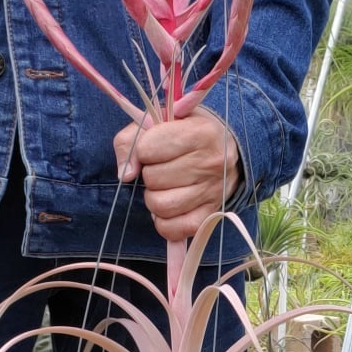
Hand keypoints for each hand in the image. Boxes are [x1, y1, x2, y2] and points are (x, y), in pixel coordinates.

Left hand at [114, 110, 241, 243]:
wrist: (225, 149)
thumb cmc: (187, 133)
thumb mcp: (159, 122)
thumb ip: (131, 140)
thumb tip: (126, 174)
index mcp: (201, 132)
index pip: (147, 148)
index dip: (143, 149)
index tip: (155, 146)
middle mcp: (212, 162)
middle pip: (153, 179)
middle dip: (149, 174)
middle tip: (162, 168)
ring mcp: (213, 191)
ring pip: (161, 205)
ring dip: (154, 198)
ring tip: (164, 187)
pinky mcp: (211, 214)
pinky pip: (174, 229)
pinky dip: (164, 222)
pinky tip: (170, 207)